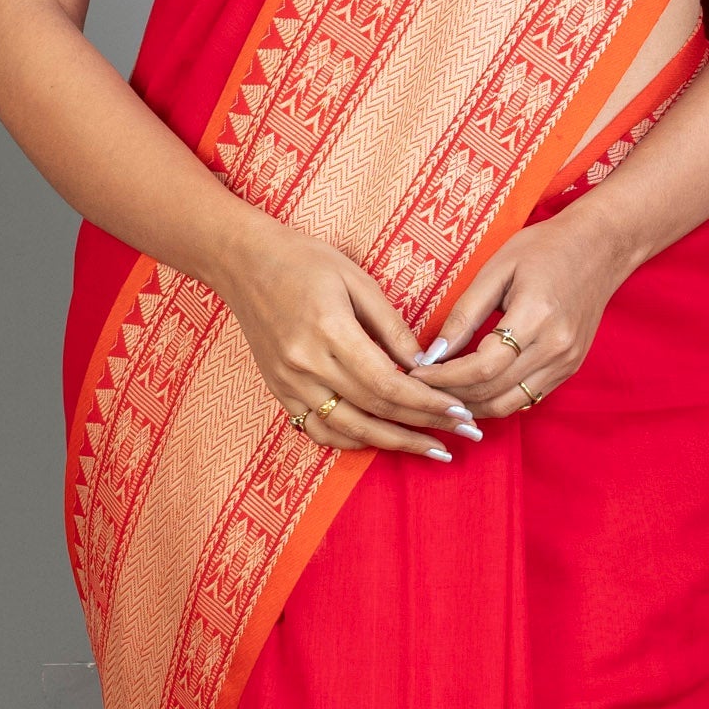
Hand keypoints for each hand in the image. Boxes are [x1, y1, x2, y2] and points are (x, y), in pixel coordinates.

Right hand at [214, 213, 483, 460]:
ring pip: (348, 430)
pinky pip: (318, 430)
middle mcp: (306, 365)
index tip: (460, 410)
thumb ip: (391, 326)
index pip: (388, 383)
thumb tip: (426, 365)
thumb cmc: (305, 260)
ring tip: (432, 448)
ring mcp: (289, 383)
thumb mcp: (357, 279)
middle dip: (424, 427)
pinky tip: (382, 440)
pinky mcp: (279, 391)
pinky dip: (352, 441)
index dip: (428, 403)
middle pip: (374, 411)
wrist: (243, 262)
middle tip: (465, 434)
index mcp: (329, 331)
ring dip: (394, 443)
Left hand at [412, 200, 635, 417]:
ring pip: (509, 405)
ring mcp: (566, 362)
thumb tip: (433, 353)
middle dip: (450, 395)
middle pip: (492, 392)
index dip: (444, 377)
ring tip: (441, 394)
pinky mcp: (569, 369)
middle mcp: (556, 347)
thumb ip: (465, 314)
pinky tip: (472, 392)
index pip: (481, 367)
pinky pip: (526, 399)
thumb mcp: (497, 269)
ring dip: (471, 406)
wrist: (601, 247)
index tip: (416, 372)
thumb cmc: (545, 248)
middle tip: (420, 387)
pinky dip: (495, 401)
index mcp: (536, 317)